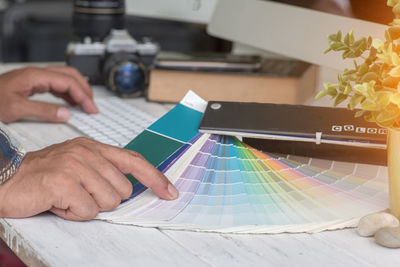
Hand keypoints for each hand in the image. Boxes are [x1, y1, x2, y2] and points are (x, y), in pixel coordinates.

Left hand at [0, 66, 97, 122]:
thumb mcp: (16, 109)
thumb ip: (44, 111)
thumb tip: (66, 114)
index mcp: (35, 76)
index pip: (68, 82)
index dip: (83, 95)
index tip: (91, 109)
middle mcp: (37, 74)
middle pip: (70, 75)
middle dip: (85, 90)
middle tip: (92, 107)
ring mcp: (35, 78)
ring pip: (65, 79)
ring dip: (78, 91)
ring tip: (86, 106)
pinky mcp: (33, 84)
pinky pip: (57, 85)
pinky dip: (68, 94)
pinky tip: (72, 103)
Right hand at [0, 137, 178, 220]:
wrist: (7, 179)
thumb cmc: (44, 175)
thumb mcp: (78, 164)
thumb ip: (104, 170)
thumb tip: (130, 188)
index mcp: (94, 147)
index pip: (134, 161)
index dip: (156, 177)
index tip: (170, 191)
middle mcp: (87, 153)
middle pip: (123, 190)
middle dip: (104, 199)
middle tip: (80, 193)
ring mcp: (75, 166)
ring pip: (108, 202)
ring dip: (88, 207)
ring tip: (68, 197)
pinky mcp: (64, 182)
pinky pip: (87, 211)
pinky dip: (74, 214)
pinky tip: (59, 203)